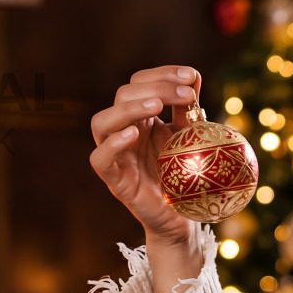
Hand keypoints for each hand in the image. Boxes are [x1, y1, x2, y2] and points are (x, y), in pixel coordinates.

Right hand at [90, 64, 205, 243]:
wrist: (183, 218)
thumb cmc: (186, 176)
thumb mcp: (191, 137)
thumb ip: (189, 110)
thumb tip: (193, 76)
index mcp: (142, 117)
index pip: (140, 82)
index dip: (163, 74)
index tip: (191, 76)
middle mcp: (124, 131)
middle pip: (123, 94)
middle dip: (155, 87)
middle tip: (186, 94)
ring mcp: (116, 155)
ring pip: (101, 121)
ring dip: (128, 108)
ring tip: (156, 105)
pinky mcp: (114, 180)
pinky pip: (99, 158)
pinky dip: (112, 144)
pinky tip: (133, 135)